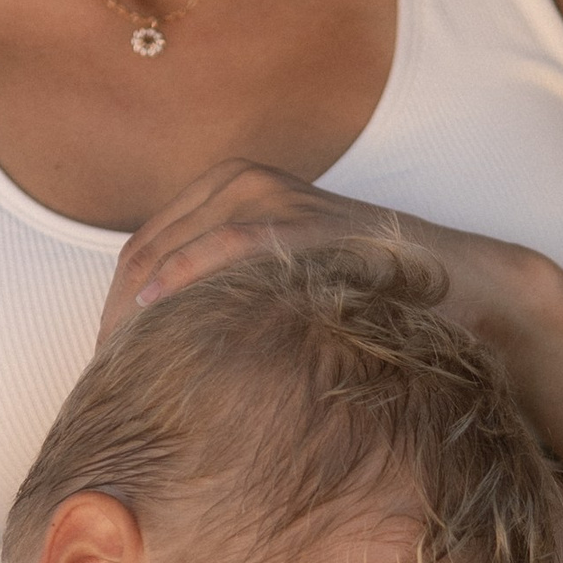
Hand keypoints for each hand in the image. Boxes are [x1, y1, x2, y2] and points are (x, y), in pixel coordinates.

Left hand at [98, 160, 479, 347]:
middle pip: (143, 250)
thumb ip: (228, 302)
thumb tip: (163, 360)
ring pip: (172, 245)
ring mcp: (275, 197)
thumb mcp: (282, 292)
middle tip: (100, 379)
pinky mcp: (305, 219)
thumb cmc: (366, 300)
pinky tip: (157, 315)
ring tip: (118, 362)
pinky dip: (187, 275)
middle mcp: (242, 184)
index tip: (100, 368)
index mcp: (227, 194)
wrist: (462, 289)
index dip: (111, 310)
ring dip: (138, 304)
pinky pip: (229, 242)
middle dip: (115, 314)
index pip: (140, 251)